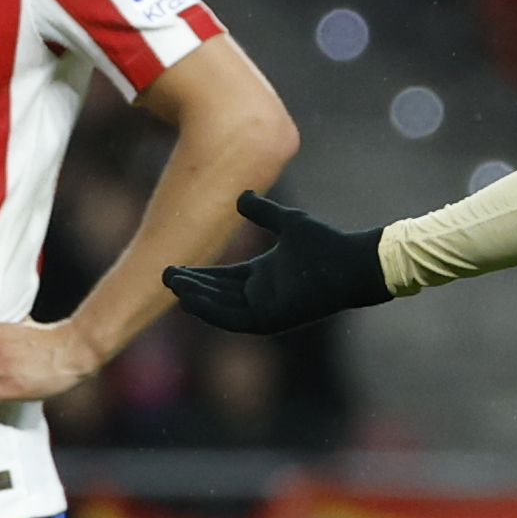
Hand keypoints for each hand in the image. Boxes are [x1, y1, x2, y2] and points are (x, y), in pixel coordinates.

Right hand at [164, 192, 392, 334]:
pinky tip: (190, 299)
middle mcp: (261, 296)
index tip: (174, 266)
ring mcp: (266, 310)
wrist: (351, 262)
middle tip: (165, 276)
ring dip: (196, 298)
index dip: (198, 274)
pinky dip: (211, 310)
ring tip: (172, 284)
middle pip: (216, 294)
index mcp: (262, 277)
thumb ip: (264, 212)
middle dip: (190, 287)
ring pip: (221, 308)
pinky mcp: (271, 320)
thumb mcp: (288, 223)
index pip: (221, 278)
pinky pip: (234, 319)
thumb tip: (241, 196)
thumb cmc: (326, 245)